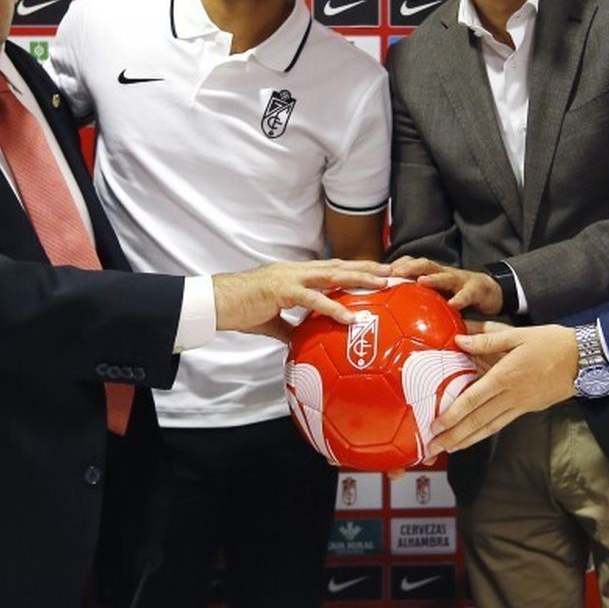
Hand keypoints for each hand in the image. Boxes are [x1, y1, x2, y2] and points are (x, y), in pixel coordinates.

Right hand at [213, 259, 390, 336]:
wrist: (215, 303)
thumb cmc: (240, 310)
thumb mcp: (271, 321)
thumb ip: (289, 328)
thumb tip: (302, 342)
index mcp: (295, 275)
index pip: (332, 269)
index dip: (355, 269)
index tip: (378, 272)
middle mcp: (296, 271)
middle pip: (339, 266)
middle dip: (367, 267)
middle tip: (393, 271)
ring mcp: (290, 278)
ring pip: (331, 275)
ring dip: (359, 279)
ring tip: (382, 284)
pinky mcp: (281, 291)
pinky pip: (312, 299)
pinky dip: (333, 307)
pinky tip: (350, 317)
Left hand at [388, 256, 501, 314]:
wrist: (490, 291)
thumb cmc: (457, 294)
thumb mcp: (436, 296)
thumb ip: (419, 301)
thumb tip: (391, 316)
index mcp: (432, 274)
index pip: (411, 263)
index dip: (396, 265)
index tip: (378, 272)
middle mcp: (443, 272)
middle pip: (424, 264)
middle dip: (408, 267)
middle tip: (393, 273)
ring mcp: (460, 279)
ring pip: (444, 275)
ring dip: (432, 278)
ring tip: (420, 282)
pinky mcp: (475, 289)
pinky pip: (467, 294)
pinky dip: (460, 298)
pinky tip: (453, 305)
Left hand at [428, 323, 577, 453]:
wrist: (584, 360)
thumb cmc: (552, 343)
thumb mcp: (520, 334)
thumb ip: (488, 339)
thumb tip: (460, 340)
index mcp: (506, 376)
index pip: (473, 400)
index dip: (453, 415)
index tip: (436, 426)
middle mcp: (511, 395)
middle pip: (477, 420)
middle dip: (453, 435)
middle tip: (433, 447)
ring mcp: (521, 405)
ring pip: (489, 427)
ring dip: (467, 440)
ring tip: (449, 449)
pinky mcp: (528, 409)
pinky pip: (501, 424)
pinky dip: (484, 433)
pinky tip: (473, 437)